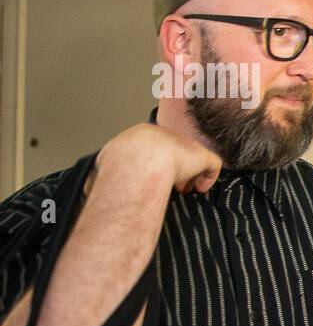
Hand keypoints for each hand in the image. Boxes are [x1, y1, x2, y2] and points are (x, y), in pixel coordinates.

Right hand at [98, 123, 221, 195]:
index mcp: (140, 135)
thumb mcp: (100, 168)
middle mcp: (166, 136)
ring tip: (185, 188)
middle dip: (175, 168)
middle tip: (174, 186)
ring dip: (190, 174)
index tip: (156, 179)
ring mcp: (185, 143)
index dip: (156, 164)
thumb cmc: (118, 168)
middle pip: (174, 151)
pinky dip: (208, 178)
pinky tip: (199, 188)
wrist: (139, 161)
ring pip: (193, 157)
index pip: (154, 148)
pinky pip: (212, 165)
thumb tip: (88, 190)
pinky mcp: (201, 155)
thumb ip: (99, 176)